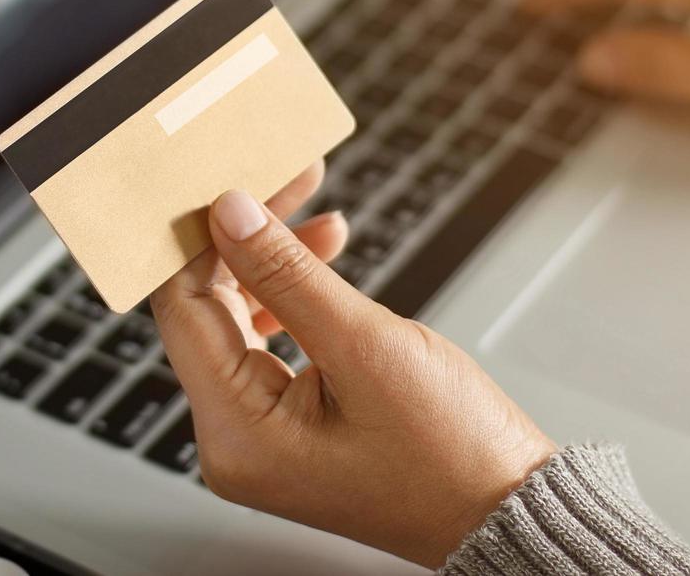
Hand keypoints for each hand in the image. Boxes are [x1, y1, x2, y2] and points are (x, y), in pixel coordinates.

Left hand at [151, 185, 553, 568]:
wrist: (507, 510)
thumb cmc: (451, 451)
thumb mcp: (364, 345)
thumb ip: (287, 274)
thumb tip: (229, 213)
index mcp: (235, 433)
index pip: (181, 310)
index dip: (200, 238)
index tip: (230, 179)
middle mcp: (233, 440)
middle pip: (206, 310)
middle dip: (244, 239)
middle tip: (285, 179)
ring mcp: (259, 434)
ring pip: (238, 320)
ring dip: (274, 262)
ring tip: (320, 213)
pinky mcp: (289, 424)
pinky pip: (269, 343)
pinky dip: (293, 297)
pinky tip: (324, 256)